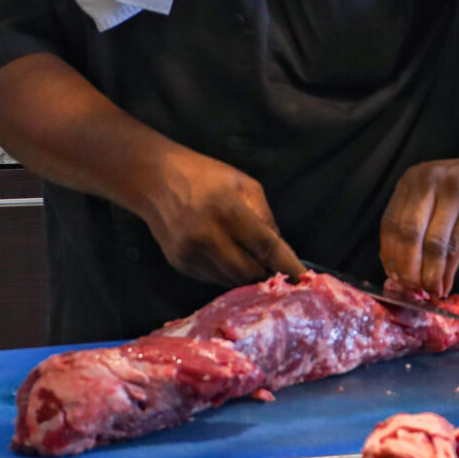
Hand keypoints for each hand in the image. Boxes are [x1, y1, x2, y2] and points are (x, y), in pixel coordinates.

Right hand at [136, 147, 305, 286]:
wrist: (154, 180)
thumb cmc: (205, 176)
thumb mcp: (243, 184)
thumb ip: (265, 216)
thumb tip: (279, 249)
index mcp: (228, 211)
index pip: (265, 246)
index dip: (287, 265)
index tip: (304, 279)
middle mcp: (207, 236)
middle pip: (248, 273)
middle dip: (267, 276)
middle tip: (279, 273)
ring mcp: (191, 254)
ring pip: (230, 280)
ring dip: (247, 277)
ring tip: (254, 264)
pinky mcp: (180, 264)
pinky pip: (213, 278)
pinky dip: (227, 273)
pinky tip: (227, 257)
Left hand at [382, 144, 458, 296]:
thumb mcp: (438, 192)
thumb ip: (420, 220)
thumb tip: (404, 266)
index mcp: (413, 181)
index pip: (391, 223)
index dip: (390, 256)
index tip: (394, 277)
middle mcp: (430, 183)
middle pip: (409, 234)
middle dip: (408, 269)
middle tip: (411, 290)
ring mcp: (455, 195)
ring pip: (434, 244)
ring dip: (430, 274)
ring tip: (430, 291)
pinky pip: (457, 247)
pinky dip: (449, 271)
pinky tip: (446, 283)